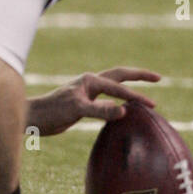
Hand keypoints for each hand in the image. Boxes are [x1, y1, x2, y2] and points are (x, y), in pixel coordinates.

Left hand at [26, 67, 160, 136]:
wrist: (35, 118)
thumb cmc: (53, 112)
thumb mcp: (78, 110)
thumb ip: (101, 110)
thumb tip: (124, 109)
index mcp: (91, 81)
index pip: (120, 87)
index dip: (137, 95)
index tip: (153, 104)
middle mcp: (91, 83)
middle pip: (121, 75)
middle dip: (139, 76)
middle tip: (158, 78)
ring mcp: (88, 92)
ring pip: (115, 86)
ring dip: (130, 86)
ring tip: (144, 92)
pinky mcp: (85, 103)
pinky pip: (108, 99)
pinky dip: (119, 101)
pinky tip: (123, 110)